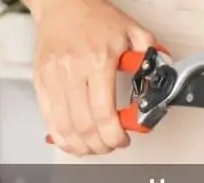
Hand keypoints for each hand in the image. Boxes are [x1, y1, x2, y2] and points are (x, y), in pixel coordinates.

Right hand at [30, 0, 156, 155]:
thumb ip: (152, 59)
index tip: (123, 139)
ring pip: (64, 126)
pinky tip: (73, 141)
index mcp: (98, 61)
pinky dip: (60, 136)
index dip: (115, 135)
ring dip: (82, 145)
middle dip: (101, 145)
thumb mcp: (134, 33)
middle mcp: (72, 70)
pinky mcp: (39, 80)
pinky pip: (47, 117)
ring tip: (95, 147)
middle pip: (84, 125)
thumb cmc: (96, 18)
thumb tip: (164, 82)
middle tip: (111, 145)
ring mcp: (53, 77)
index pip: (104, 113)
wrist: (63, 3)